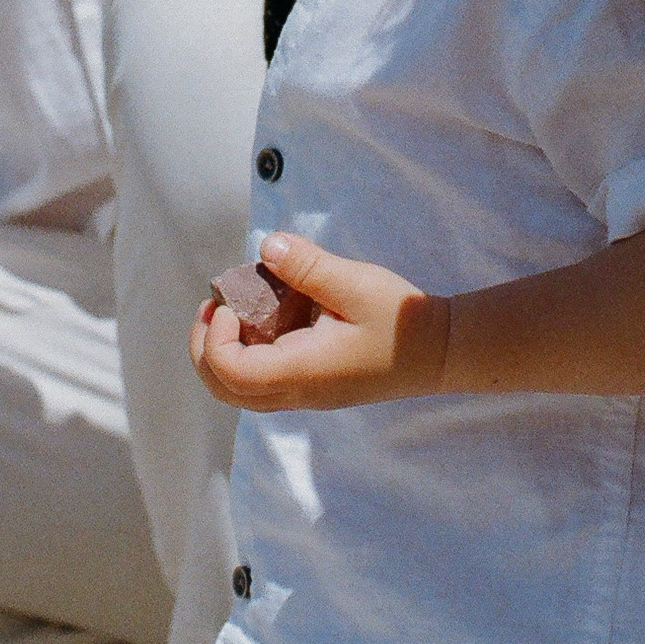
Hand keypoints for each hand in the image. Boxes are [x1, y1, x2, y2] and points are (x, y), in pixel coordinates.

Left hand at [189, 233, 450, 410]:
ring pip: (242, 393)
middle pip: (225, 391)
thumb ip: (308, 266)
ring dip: (223, 355)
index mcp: (304, 371)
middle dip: (204, 349)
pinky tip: (265, 321)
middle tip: (212, 307)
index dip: (214, 337)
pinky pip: (263, 385)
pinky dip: (246, 357)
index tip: (229, 301)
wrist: (440, 352)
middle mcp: (300, 393)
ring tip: (232, 312)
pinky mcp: (315, 388)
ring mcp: (307, 396)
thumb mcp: (356, 283)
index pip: (231, 371)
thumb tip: (267, 247)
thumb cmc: (402, 320)